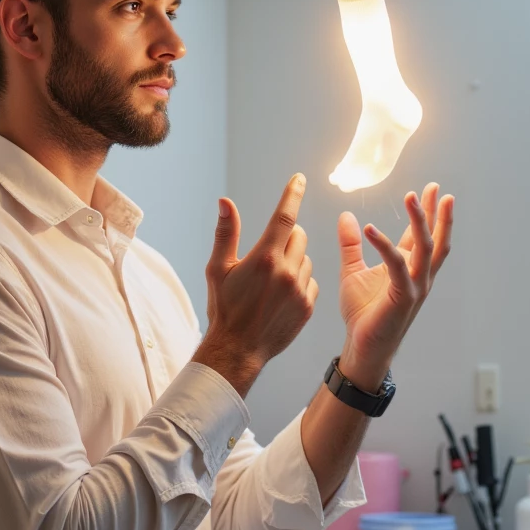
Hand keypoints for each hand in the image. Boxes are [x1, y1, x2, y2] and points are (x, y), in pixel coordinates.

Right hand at [194, 174, 317, 396]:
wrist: (237, 350)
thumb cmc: (223, 309)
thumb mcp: (217, 269)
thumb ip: (226, 233)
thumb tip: (226, 202)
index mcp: (264, 258)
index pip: (284, 217)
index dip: (293, 194)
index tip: (300, 179)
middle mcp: (286, 272)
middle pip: (299, 236)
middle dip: (286, 237)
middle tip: (268, 253)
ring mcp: (299, 290)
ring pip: (305, 259)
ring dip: (293, 261)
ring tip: (272, 282)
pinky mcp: (308, 307)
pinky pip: (311, 281)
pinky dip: (300, 282)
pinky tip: (282, 296)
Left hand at [336, 183, 453, 390]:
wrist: (361, 345)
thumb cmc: (362, 313)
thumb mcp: (352, 271)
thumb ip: (351, 244)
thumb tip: (347, 216)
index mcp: (408, 268)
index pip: (421, 235)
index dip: (427, 212)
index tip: (430, 189)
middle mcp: (418, 276)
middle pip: (434, 238)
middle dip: (436, 212)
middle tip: (434, 188)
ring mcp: (415, 286)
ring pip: (425, 247)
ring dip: (420, 221)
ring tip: (413, 197)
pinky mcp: (403, 297)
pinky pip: (397, 265)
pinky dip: (384, 245)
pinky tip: (369, 229)